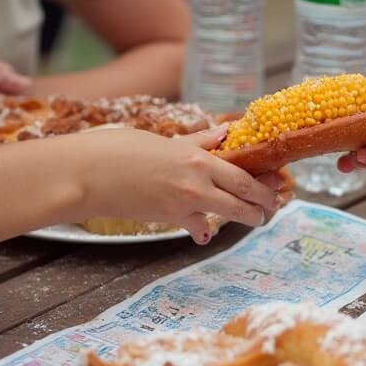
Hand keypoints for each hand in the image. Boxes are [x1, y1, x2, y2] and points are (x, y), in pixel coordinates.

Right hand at [69, 125, 285, 243]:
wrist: (88, 176)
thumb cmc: (119, 150)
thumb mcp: (163, 140)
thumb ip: (197, 142)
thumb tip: (224, 132)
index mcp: (198, 159)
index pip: (243, 175)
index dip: (264, 186)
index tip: (276, 188)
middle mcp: (196, 183)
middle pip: (243, 199)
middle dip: (262, 207)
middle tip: (271, 209)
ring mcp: (184, 204)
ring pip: (225, 215)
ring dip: (242, 219)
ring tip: (252, 219)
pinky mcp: (168, 218)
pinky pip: (196, 227)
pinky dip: (202, 230)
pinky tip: (205, 234)